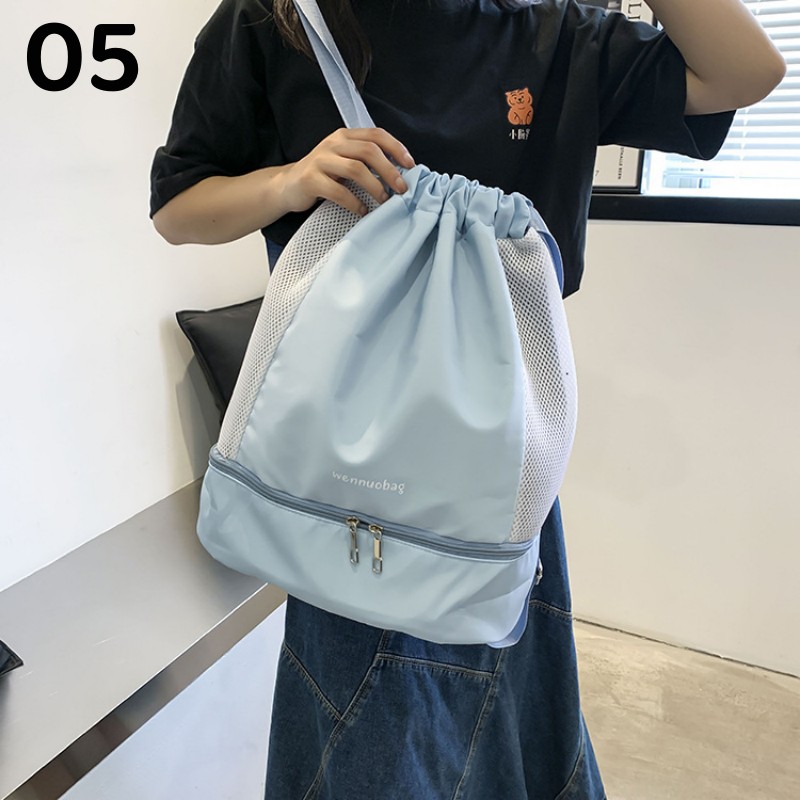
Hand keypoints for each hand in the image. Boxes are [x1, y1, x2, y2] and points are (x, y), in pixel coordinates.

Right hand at [279, 128, 414, 216]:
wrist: (288, 186)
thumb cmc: (322, 175)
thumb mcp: (344, 160)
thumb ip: (365, 160)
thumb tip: (399, 172)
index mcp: (345, 136)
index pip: (376, 135)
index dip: (396, 148)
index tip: (411, 165)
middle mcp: (333, 144)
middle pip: (369, 151)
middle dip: (390, 171)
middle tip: (402, 189)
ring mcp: (320, 160)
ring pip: (356, 169)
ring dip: (375, 187)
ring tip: (385, 201)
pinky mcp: (311, 180)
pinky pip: (338, 191)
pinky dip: (354, 203)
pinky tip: (362, 211)